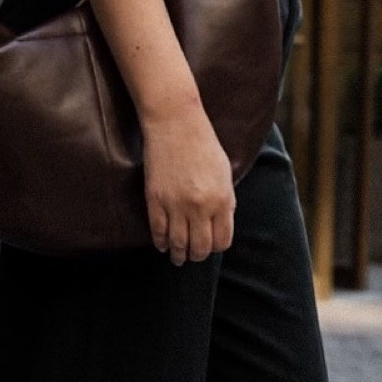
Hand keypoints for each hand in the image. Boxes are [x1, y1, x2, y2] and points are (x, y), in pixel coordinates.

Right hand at [141, 104, 234, 264]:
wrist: (175, 124)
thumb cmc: (203, 144)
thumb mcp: (224, 173)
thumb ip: (225, 201)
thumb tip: (221, 224)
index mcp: (221, 200)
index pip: (221, 240)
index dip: (216, 246)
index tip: (210, 245)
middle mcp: (200, 207)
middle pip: (200, 247)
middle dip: (197, 255)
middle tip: (193, 256)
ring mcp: (176, 205)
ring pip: (178, 244)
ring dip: (178, 254)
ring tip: (177, 257)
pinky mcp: (155, 200)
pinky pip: (157, 231)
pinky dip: (160, 242)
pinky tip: (163, 244)